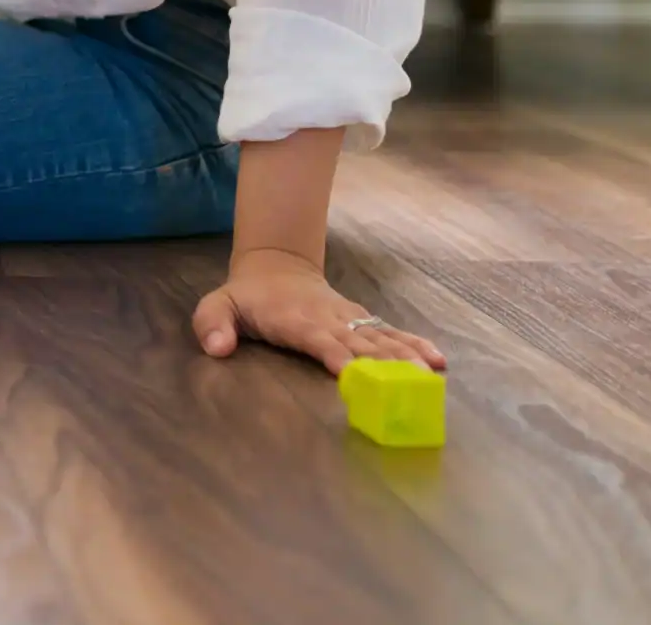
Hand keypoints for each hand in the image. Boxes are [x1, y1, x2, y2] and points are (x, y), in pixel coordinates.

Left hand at [193, 248, 447, 373]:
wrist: (275, 268)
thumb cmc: (247, 298)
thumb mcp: (218, 304)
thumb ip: (212, 324)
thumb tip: (217, 348)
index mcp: (293, 320)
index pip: (316, 338)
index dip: (333, 353)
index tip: (351, 371)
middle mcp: (326, 319)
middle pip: (358, 341)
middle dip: (384, 362)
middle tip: (410, 381)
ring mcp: (348, 319)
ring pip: (380, 338)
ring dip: (406, 355)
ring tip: (431, 373)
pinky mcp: (361, 320)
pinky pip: (390, 333)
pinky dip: (414, 344)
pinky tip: (437, 360)